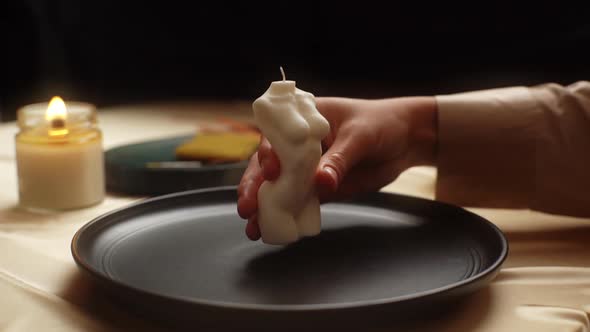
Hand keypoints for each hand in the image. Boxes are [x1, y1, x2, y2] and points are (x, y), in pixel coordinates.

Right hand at [237, 96, 437, 239]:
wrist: (407, 141)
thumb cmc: (382, 123)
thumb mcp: (361, 136)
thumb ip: (340, 160)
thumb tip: (321, 183)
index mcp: (304, 120)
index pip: (276, 134)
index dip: (268, 153)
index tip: (271, 170)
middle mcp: (299, 144)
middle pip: (268, 164)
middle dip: (255, 186)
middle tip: (247, 208)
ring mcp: (307, 167)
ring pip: (279, 187)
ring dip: (265, 207)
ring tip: (254, 228)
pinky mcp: (320, 188)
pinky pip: (299, 203)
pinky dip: (287, 217)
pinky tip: (275, 231)